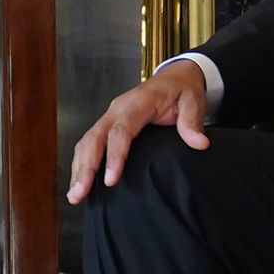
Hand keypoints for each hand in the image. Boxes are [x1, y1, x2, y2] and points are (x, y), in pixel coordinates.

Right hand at [68, 59, 212, 204]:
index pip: (121, 131)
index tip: (110, 180)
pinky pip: (89, 142)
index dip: (114, 156)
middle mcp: (117, 109)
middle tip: (79, 192)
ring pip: (87, 141)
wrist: (174, 78)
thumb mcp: (193, 101)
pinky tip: (79, 181)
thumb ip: (193, 121)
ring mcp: (110, 116)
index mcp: (137, 103)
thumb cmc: (182, 92)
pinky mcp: (108, 124)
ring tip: (74, 195)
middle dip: (86, 166)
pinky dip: (81, 162)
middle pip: (95, 138)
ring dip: (79, 168)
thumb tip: (199, 143)